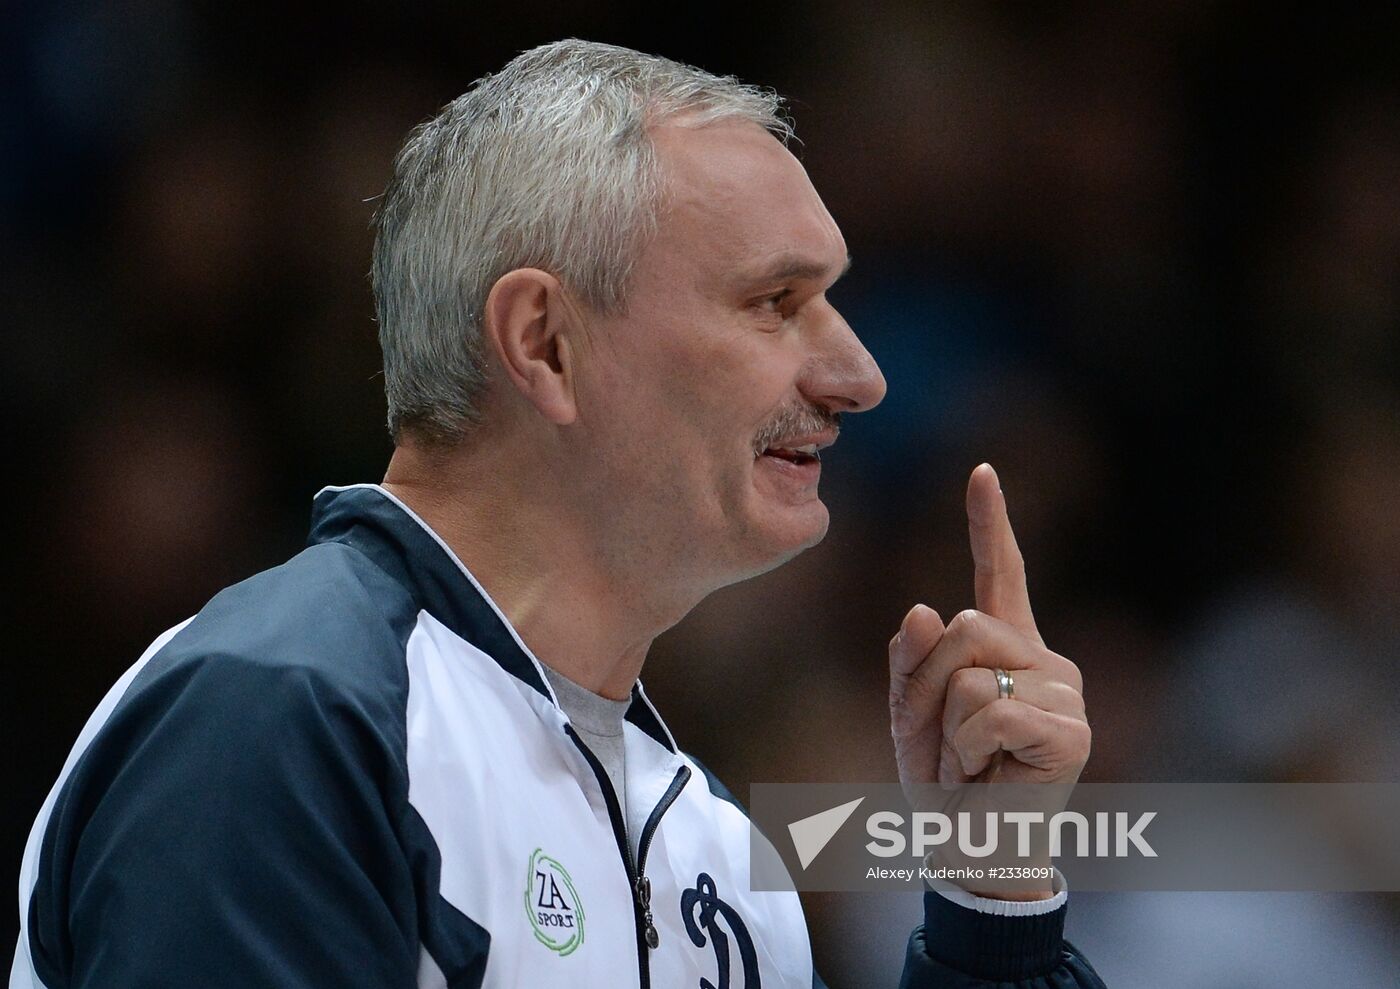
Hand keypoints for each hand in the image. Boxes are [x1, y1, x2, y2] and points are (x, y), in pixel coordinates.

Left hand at [887, 465, 1089, 893]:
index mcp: (1007, 648)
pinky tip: (989, 774)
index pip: (999, 574)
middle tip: (947, 742)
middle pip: (965, 623)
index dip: (990, 523)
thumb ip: (911, 663)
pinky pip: (989, 710)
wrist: (971, 853)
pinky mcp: (1071, 729)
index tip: (980, 472)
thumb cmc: (944, 785)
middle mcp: (1044, 658)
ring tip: (971, 762)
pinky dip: (968, 750)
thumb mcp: (910, 716)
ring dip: (948, 725)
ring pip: (971, 669)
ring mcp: (1063, 692)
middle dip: (930, 684)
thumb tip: (923, 607)